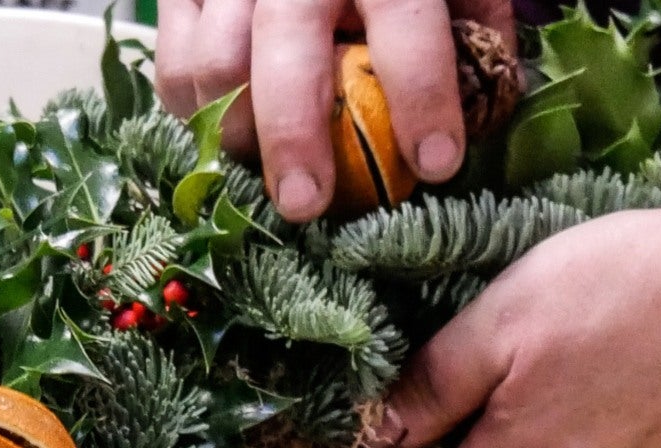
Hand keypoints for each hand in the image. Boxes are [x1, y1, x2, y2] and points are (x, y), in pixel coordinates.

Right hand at [154, 0, 510, 220]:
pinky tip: (228, 144)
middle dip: (293, 137)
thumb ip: (476, 30)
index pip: (405, 29)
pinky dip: (194, 115)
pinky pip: (172, 65)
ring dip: (234, 137)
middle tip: (306, 206)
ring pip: (210, 66)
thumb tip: (488, 117)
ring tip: (262, 181)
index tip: (436, 164)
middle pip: (278, 55)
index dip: (422, 98)